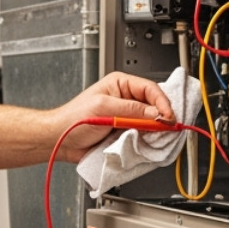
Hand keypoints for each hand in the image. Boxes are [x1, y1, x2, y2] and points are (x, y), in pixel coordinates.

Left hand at [48, 71, 175, 161]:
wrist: (60, 140)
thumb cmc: (74, 119)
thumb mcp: (104, 108)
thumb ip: (131, 110)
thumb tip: (155, 114)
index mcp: (121, 84)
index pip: (150, 89)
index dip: (162, 103)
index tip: (168, 117)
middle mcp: (126, 99)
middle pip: (154, 106)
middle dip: (161, 117)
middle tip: (167, 128)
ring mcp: (126, 117)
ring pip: (150, 122)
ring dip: (154, 130)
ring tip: (156, 136)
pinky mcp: (125, 133)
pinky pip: (142, 136)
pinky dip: (146, 140)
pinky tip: (146, 143)